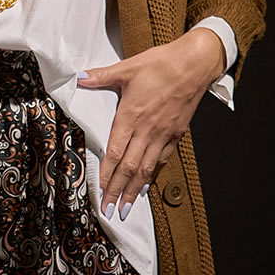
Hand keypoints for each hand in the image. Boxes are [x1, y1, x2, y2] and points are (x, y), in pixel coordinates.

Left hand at [78, 28, 224, 216]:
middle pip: (130, 167)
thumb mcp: (128, 67)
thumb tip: (79, 78)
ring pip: (147, 168)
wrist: (195, 64)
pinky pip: (162, 159)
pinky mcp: (176, 133)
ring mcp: (163, 134)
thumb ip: (101, 76)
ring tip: (125, 209)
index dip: (107, 174)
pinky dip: (152, 176)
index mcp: (132, 115)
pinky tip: (145, 187)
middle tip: (108, 211)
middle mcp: (147, 129)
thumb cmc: (161, 64)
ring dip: (134, 190)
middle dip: (118, 191)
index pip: (116, 152)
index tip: (99, 191)